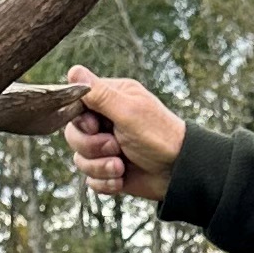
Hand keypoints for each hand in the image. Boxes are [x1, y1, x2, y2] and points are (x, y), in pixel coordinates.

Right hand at [61, 66, 185, 202]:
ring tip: (120, 166)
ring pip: (80, 159)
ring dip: (100, 167)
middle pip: (74, 134)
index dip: (80, 119)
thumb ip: (99, 94)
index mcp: (111, 100)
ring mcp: (107, 148)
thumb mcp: (128, 111)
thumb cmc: (159, 136)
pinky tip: (121, 179)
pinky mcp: (110, 170)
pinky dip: (105, 182)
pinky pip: (91, 180)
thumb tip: (73, 70)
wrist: (179, 173)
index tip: (95, 125)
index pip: (76, 105)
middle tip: (115, 146)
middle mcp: (107, 122)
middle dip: (92, 146)